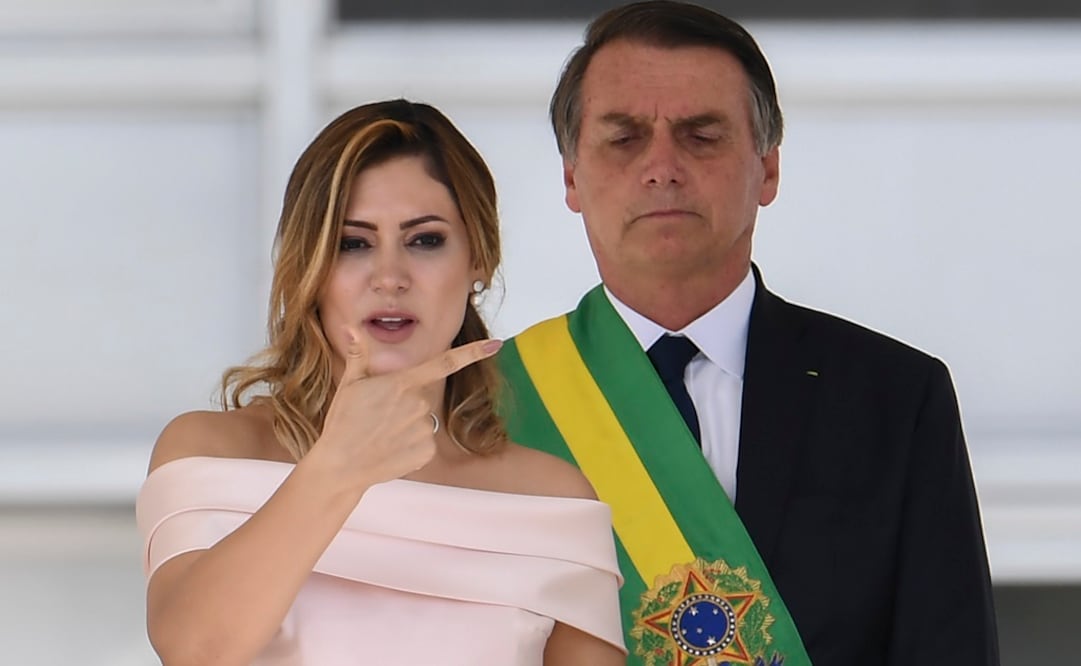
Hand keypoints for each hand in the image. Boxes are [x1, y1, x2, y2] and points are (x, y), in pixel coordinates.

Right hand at [314, 327, 501, 492]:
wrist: (340, 465)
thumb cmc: (343, 422)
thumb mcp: (350, 384)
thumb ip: (359, 353)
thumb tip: (351, 327)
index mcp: (403, 383)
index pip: (445, 363)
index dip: (474, 352)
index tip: (496, 344)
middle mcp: (419, 404)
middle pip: (422, 398)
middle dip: (405, 405)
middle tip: (379, 417)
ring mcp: (424, 428)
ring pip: (423, 421)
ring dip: (408, 427)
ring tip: (381, 435)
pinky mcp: (426, 451)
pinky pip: (424, 443)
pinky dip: (411, 447)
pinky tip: (390, 450)